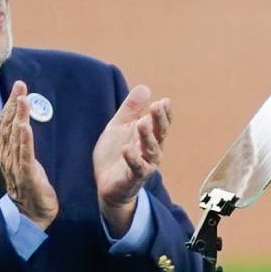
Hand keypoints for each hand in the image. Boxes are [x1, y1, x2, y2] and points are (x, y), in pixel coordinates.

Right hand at [0, 80, 58, 228]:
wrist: (30, 214)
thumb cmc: (29, 183)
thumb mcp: (24, 158)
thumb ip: (22, 140)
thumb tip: (24, 119)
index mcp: (6, 150)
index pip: (6, 122)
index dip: (10, 103)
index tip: (18, 86)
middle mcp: (7, 156)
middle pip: (8, 125)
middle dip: (14, 104)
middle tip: (20, 86)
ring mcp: (15, 166)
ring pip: (15, 138)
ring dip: (19, 117)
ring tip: (23, 100)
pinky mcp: (27, 177)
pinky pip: (24, 157)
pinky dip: (25, 142)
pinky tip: (26, 128)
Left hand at [94, 84, 169, 237]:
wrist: (106, 184)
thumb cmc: (116, 155)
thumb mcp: (119, 127)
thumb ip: (131, 109)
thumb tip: (145, 87)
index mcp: (148, 136)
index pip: (160, 123)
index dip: (164, 113)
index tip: (165, 101)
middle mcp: (150, 150)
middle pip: (159, 134)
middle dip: (160, 120)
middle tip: (158, 106)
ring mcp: (144, 164)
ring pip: (151, 150)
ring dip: (148, 137)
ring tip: (142, 124)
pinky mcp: (133, 178)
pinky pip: (137, 169)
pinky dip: (133, 159)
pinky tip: (128, 149)